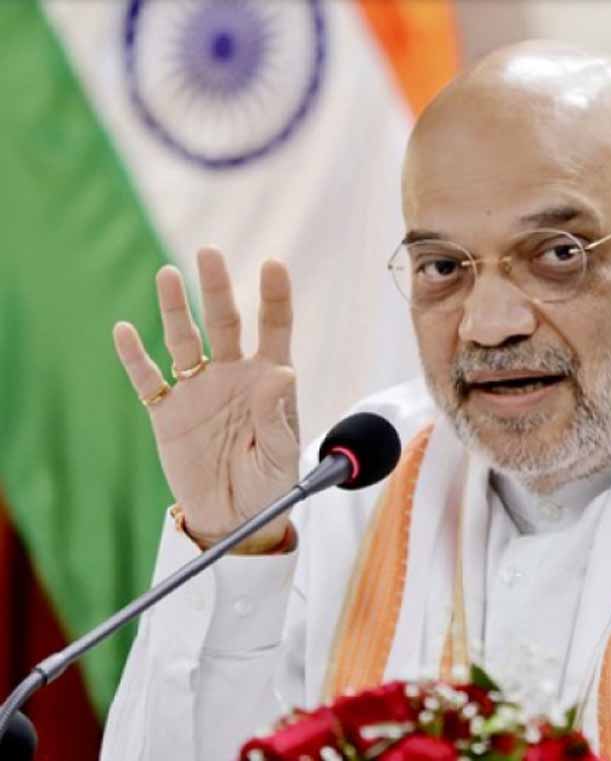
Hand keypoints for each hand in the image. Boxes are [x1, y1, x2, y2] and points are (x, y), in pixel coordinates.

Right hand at [113, 248, 299, 553]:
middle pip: (224, 323)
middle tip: (209, 253)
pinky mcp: (167, 413)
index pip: (274, 328)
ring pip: (184, 341)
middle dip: (216, 289)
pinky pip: (148, 380)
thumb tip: (280, 371)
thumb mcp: (280, 454)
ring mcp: (198, 390)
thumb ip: (277, 415)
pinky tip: (124, 331)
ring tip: (167, 275)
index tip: (273, 265)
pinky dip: (135, 358)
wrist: (235, 516)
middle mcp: (233, 375)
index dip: (274, 297)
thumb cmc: (270, 483)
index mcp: (269, 379)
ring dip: (175, 310)